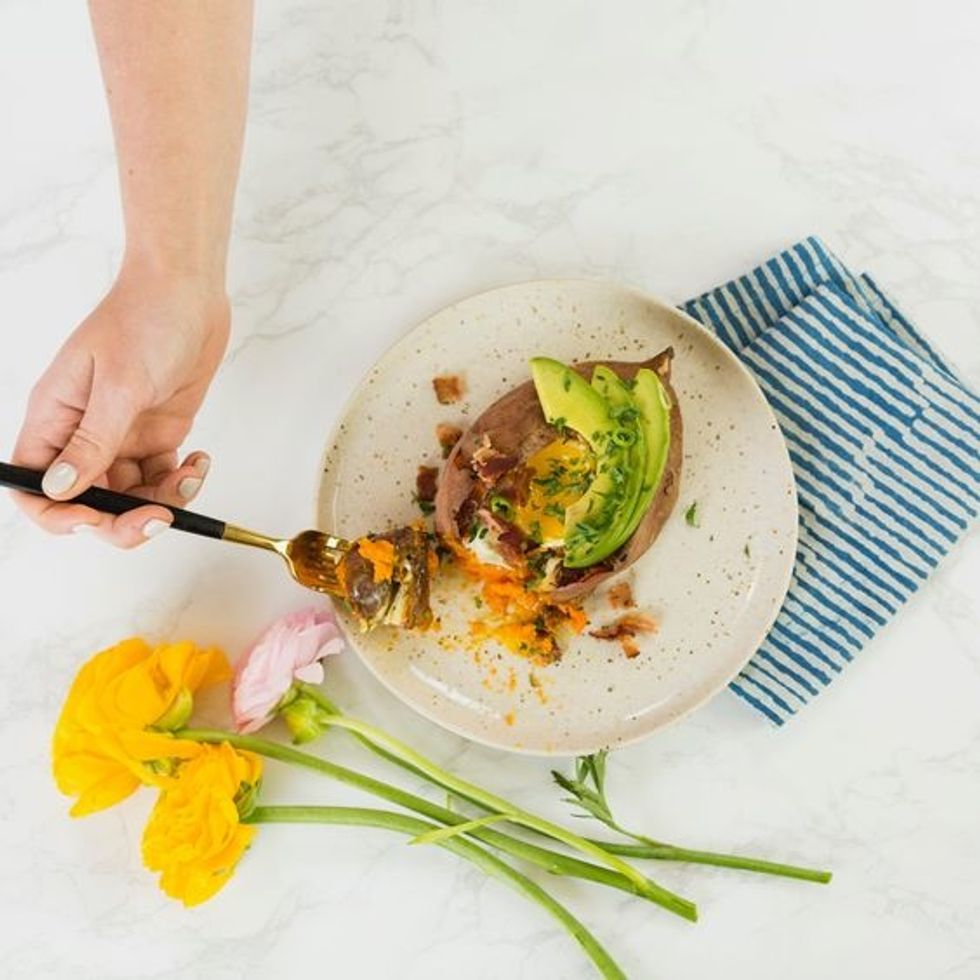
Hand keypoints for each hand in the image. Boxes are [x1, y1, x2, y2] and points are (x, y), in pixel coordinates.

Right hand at [12, 263, 229, 546]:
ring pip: (131, 495)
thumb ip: (93, 441)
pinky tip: (199, 461)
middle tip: (159, 518)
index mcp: (55, 418)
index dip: (56, 514)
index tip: (93, 521)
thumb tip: (59, 488)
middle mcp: (84, 433)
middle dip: (121, 520)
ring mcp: (122, 435)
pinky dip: (182, 481)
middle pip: (88, 501)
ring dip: (162, 500)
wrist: (189, 290)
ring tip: (190, 476)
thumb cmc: (145, 319)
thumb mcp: (119, 383)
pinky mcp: (157, 433)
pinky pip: (162, 477)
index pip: (35, 485)